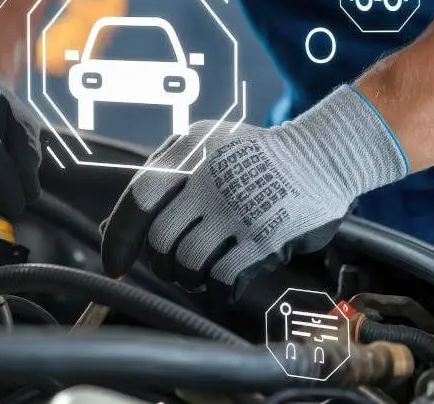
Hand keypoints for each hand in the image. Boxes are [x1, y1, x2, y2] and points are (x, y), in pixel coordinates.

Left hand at [101, 86, 408, 301]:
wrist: (322, 155)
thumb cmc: (254, 155)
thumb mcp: (205, 143)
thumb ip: (164, 175)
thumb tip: (111, 226)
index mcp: (189, 153)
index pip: (138, 200)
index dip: (120, 238)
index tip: (114, 264)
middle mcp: (210, 180)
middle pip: (160, 240)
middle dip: (161, 262)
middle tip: (172, 265)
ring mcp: (238, 210)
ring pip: (188, 263)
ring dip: (188, 277)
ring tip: (200, 271)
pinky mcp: (265, 238)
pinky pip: (223, 279)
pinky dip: (217, 289)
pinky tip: (223, 283)